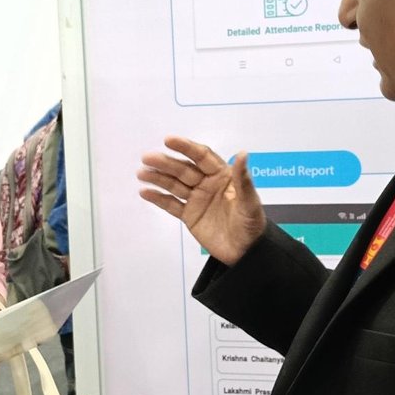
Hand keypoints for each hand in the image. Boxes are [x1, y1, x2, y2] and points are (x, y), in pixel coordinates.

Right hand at [138, 136, 267, 264]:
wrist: (247, 253)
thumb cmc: (252, 224)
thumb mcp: (250, 202)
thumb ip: (243, 179)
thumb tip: (243, 153)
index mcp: (223, 176)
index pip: (202, 157)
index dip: (186, 147)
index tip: (169, 140)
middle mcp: (207, 184)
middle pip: (183, 170)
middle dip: (166, 163)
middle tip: (147, 158)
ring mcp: (197, 199)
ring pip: (174, 185)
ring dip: (158, 178)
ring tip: (141, 173)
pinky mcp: (190, 215)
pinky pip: (172, 205)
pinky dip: (158, 198)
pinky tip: (145, 192)